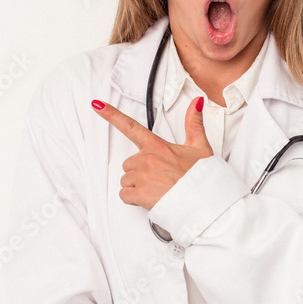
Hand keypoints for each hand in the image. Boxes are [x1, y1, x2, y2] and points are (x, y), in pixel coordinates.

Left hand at [91, 96, 211, 209]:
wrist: (205, 200)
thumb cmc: (202, 177)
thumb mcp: (200, 146)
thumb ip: (193, 123)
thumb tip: (195, 103)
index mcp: (157, 146)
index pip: (131, 127)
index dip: (111, 115)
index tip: (97, 105)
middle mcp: (147, 159)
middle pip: (128, 164)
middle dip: (139, 173)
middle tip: (159, 179)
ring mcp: (142, 176)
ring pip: (126, 181)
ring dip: (137, 187)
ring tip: (157, 190)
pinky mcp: (140, 193)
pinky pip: (125, 195)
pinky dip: (134, 200)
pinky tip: (149, 199)